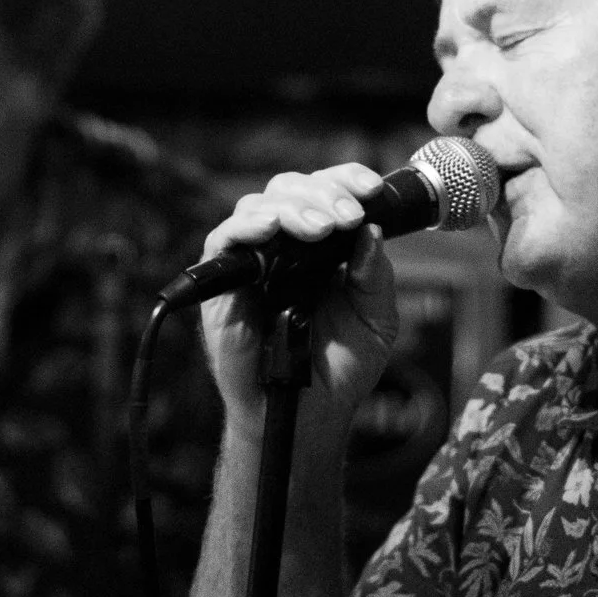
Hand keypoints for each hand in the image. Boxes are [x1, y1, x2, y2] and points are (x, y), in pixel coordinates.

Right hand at [198, 164, 401, 434]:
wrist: (308, 417)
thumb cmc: (339, 370)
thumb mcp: (375, 320)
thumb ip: (374, 276)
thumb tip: (370, 229)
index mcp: (322, 247)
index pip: (327, 193)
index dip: (346, 179)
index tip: (372, 189)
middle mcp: (285, 248)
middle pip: (290, 189)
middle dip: (323, 193)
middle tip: (348, 216)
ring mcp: (252, 264)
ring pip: (258, 206)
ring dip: (293, 208)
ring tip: (323, 228)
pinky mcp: (222, 287)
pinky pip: (223, 241)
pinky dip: (247, 228)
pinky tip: (272, 229)